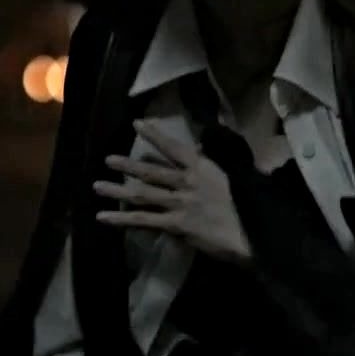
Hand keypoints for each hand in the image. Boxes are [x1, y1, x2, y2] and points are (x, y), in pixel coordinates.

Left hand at [94, 119, 252, 264]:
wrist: (255, 232)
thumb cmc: (253, 204)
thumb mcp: (240, 176)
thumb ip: (221, 163)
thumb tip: (206, 148)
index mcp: (204, 169)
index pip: (175, 148)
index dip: (155, 135)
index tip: (138, 123)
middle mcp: (187, 183)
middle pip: (152, 172)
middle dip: (128, 165)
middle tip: (108, 159)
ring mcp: (180, 204)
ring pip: (142, 194)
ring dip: (118, 190)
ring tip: (97, 185)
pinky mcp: (176, 225)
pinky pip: (144, 221)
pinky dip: (122, 219)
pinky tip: (103, 217)